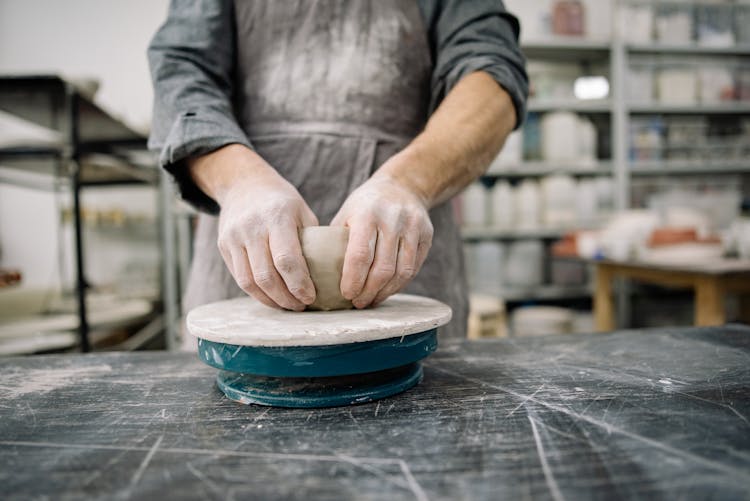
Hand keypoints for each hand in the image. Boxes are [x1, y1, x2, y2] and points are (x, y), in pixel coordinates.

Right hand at [189, 145, 317, 310]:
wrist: (244, 185)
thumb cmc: (282, 202)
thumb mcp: (302, 211)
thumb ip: (312, 240)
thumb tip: (329, 274)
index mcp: (277, 217)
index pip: (287, 259)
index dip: (299, 283)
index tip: (311, 297)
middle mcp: (252, 227)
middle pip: (266, 275)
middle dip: (286, 297)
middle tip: (301, 306)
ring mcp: (234, 237)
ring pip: (249, 282)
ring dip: (270, 300)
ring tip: (287, 306)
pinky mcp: (223, 246)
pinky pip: (240, 278)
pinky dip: (257, 293)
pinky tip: (272, 298)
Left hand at [331, 171, 432, 307]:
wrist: (402, 186)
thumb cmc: (366, 205)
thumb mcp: (346, 214)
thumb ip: (337, 241)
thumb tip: (320, 275)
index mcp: (367, 214)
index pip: (360, 255)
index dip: (353, 280)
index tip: (346, 295)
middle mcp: (393, 219)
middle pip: (382, 268)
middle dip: (368, 292)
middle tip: (358, 303)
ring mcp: (413, 228)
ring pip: (401, 272)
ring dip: (384, 292)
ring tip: (371, 300)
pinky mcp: (426, 236)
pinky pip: (413, 268)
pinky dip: (399, 285)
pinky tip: (386, 290)